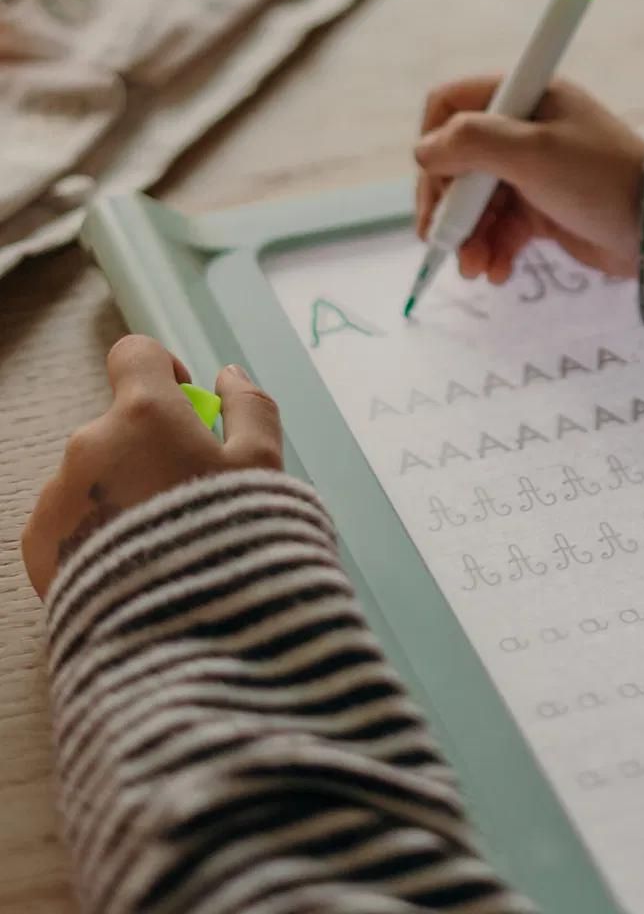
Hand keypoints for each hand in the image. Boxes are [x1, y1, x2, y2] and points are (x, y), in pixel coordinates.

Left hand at [22, 335, 282, 599]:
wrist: (182, 629)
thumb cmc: (229, 538)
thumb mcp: (263, 466)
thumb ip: (251, 408)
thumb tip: (230, 376)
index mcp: (143, 414)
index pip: (135, 355)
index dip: (164, 370)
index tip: (189, 404)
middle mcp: (88, 443)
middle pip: (120, 423)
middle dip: (152, 445)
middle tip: (193, 492)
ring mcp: (58, 493)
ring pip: (96, 472)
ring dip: (125, 488)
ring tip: (166, 538)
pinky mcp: (39, 543)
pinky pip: (72, 517)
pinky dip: (99, 528)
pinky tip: (135, 561)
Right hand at [415, 77, 643, 283]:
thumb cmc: (599, 178)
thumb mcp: (532, 152)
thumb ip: (472, 143)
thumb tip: (423, 151)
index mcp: (524, 99)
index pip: (452, 105)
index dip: (435, 142)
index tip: (437, 182)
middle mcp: (524, 131)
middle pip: (457, 162)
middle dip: (448, 205)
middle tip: (439, 241)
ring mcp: (532, 173)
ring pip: (476, 203)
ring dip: (468, 237)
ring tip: (474, 268)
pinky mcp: (543, 211)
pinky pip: (501, 230)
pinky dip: (493, 250)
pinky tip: (497, 273)